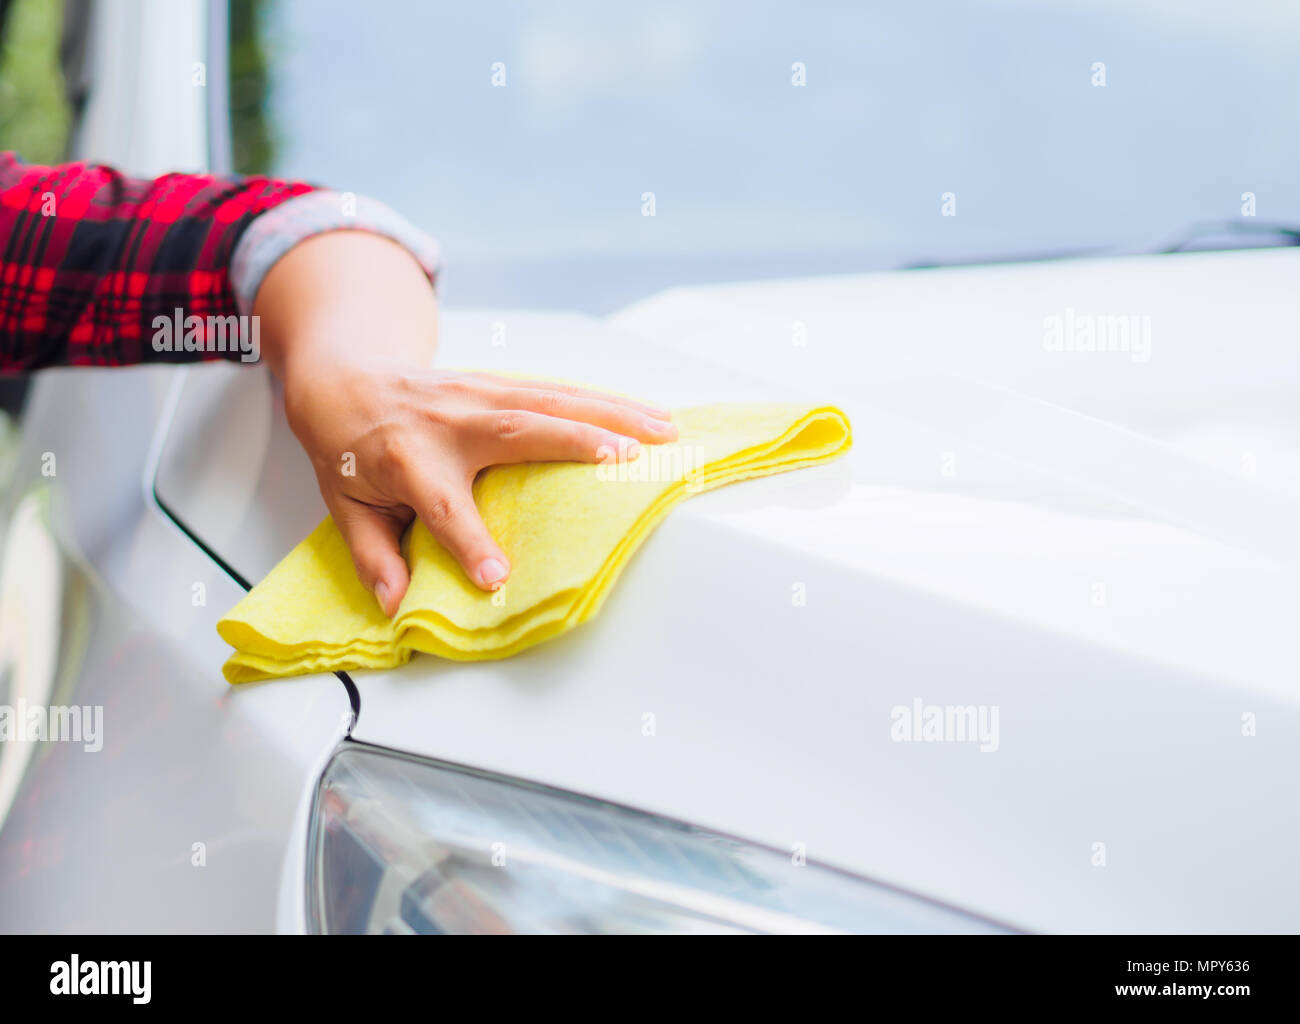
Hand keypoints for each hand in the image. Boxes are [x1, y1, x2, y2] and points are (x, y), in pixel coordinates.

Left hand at [253, 231, 675, 615]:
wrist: (344, 379)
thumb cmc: (349, 452)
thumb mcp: (345, 510)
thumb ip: (374, 557)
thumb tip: (398, 605)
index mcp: (405, 461)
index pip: (441, 507)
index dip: (469, 543)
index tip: (497, 578)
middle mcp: (447, 421)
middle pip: (516, 429)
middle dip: (575, 441)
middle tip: (627, 461)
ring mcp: (477, 394)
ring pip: (551, 399)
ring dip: (612, 413)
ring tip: (664, 431)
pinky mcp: (499, 384)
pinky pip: (559, 390)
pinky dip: (607, 401)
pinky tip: (646, 412)